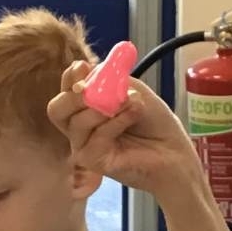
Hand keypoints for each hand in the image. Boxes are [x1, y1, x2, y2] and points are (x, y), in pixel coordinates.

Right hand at [47, 61, 208, 203]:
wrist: (174, 150)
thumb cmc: (155, 122)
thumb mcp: (131, 90)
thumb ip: (108, 81)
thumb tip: (85, 75)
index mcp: (85, 107)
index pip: (65, 90)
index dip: (70, 77)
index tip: (83, 67)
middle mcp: (80, 127)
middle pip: (56, 110)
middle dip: (74, 96)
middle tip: (93, 90)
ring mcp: (85, 146)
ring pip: (77, 123)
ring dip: (107, 108)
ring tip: (134, 103)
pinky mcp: (94, 162)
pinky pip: (96, 138)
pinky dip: (116, 122)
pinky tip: (134, 115)